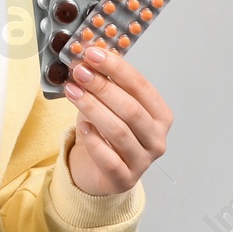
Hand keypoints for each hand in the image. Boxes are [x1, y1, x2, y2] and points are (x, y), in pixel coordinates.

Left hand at [62, 45, 171, 195]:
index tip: (92, 53)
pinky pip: (109, 159)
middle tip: (79, 72)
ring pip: (119, 132)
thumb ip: (104, 80)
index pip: (141, 86)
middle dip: (102, 86)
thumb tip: (88, 51)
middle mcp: (157, 139)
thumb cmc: (105, 131)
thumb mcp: (107, 103)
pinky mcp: (124, 180)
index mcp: (160, 115)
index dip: (116, 68)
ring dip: (93, 108)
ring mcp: (143, 161)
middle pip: (130, 109)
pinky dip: (94, 141)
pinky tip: (82, 127)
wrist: (96, 169)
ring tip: (72, 91)